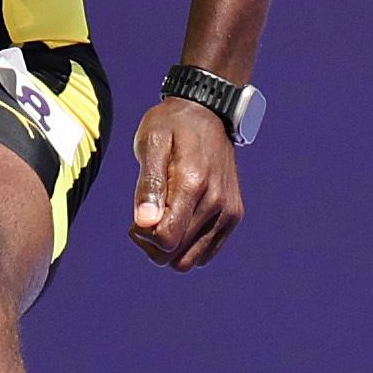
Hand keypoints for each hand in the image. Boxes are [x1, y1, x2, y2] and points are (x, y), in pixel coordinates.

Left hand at [125, 96, 243, 269]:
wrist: (209, 111)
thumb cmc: (172, 125)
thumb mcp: (151, 142)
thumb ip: (148, 184)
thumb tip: (144, 223)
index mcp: (193, 184)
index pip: (166, 239)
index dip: (143, 235)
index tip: (139, 214)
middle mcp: (216, 202)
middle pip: (175, 257)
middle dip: (153, 244)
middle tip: (147, 215)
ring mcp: (228, 212)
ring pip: (190, 261)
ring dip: (170, 248)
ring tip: (163, 218)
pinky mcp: (234, 216)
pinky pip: (205, 253)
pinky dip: (188, 245)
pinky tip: (180, 219)